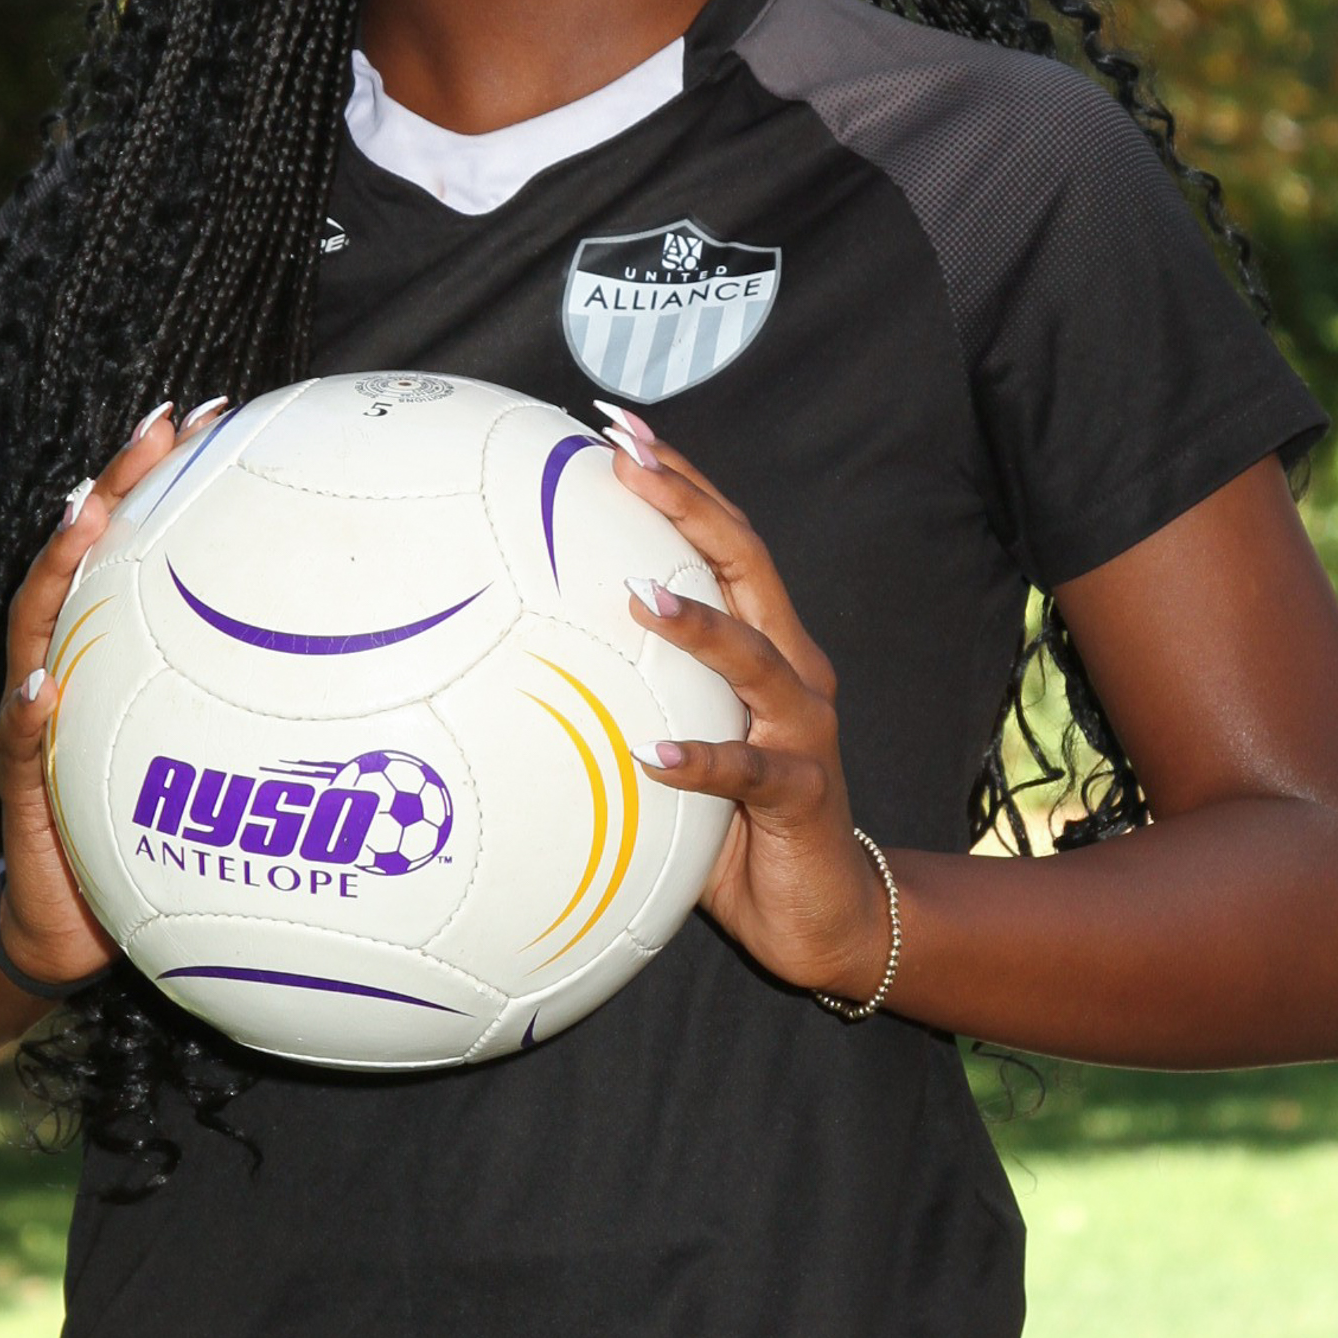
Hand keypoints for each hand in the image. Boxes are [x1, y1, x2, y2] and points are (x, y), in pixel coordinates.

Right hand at [0, 395, 223, 988]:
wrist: (73, 924)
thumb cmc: (155, 838)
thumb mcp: (221, 766)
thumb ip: (276, 714)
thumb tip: (390, 662)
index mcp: (118, 653)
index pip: (137, 542)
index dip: (165, 474)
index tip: (213, 409)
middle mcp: (72, 667)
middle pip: (86, 557)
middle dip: (117, 485)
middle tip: (159, 427)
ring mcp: (40, 721)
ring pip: (39, 629)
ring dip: (59, 570)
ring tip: (85, 517)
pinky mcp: (25, 790)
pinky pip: (22, 748)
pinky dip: (32, 715)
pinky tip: (48, 687)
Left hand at [603, 408, 893, 1006]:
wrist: (823, 911)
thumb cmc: (734, 819)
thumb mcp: (676, 734)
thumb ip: (629, 689)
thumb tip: (514, 648)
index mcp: (764, 642)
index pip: (723, 538)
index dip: (678, 477)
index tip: (617, 425)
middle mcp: (792, 669)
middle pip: (746, 563)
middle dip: (687, 503)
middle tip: (627, 456)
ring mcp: (804, 729)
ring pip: (756, 658)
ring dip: (697, 625)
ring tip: (639, 595)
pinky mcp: (804, 795)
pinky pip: (750, 775)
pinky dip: (703, 761)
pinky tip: (654, 756)